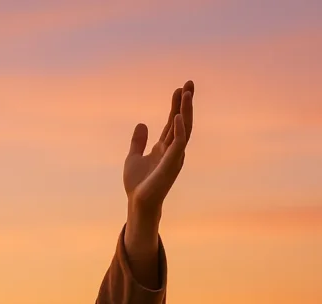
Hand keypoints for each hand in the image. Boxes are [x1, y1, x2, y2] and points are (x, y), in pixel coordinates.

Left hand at [124, 81, 194, 216]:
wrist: (137, 202)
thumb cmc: (137, 184)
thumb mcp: (133, 157)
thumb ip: (138, 141)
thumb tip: (142, 124)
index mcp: (164, 147)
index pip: (173, 122)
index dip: (176, 106)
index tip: (179, 89)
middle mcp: (172, 149)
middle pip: (182, 121)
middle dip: (186, 103)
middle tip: (189, 84)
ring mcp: (174, 156)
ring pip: (185, 129)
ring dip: (186, 111)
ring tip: (186, 94)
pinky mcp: (172, 163)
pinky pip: (179, 143)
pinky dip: (179, 129)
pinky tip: (178, 116)